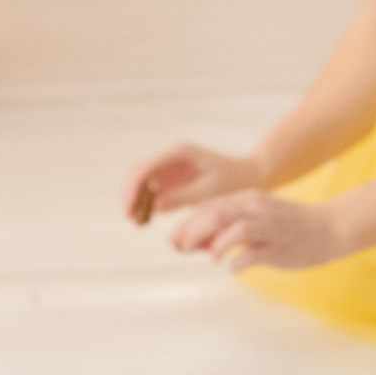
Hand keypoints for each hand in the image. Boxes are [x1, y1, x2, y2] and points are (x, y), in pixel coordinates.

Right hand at [124, 142, 265, 222]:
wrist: (247, 175)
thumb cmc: (232, 181)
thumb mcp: (209, 191)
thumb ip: (182, 197)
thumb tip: (155, 206)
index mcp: (178, 152)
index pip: (145, 167)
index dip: (132, 188)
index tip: (128, 209)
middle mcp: (170, 156)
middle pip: (138, 172)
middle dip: (129, 194)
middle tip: (128, 218)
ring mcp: (169, 166)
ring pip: (141, 180)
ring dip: (135, 199)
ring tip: (135, 221)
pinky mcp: (171, 177)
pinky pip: (151, 188)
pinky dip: (145, 203)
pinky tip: (144, 219)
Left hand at [168, 190, 349, 270]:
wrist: (330, 226)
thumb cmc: (288, 226)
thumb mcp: (255, 219)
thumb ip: (227, 228)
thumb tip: (194, 244)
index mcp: (248, 199)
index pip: (210, 206)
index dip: (188, 222)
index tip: (174, 238)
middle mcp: (256, 209)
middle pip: (216, 214)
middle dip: (193, 231)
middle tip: (181, 246)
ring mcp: (269, 227)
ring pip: (234, 229)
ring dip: (215, 244)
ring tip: (211, 256)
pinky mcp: (279, 248)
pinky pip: (252, 255)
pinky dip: (237, 262)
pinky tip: (233, 268)